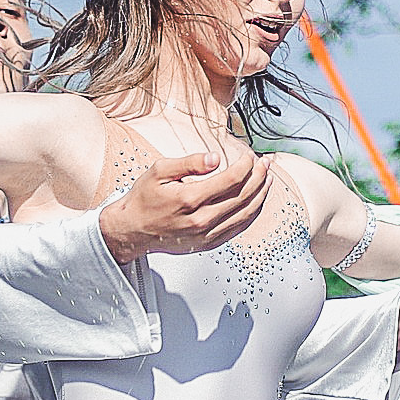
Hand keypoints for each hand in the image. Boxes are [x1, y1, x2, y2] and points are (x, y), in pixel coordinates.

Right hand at [97, 145, 274, 262]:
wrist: (132, 230)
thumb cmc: (144, 200)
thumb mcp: (159, 171)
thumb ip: (189, 163)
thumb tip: (214, 158)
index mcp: (189, 199)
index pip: (232, 179)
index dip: (246, 165)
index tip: (249, 156)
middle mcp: (201, 219)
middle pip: (243, 195)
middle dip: (259, 176)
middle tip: (265, 163)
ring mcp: (206, 234)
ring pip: (246, 213)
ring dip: (261, 194)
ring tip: (267, 179)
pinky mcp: (208, 243)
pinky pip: (239, 228)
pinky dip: (252, 213)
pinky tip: (256, 201)